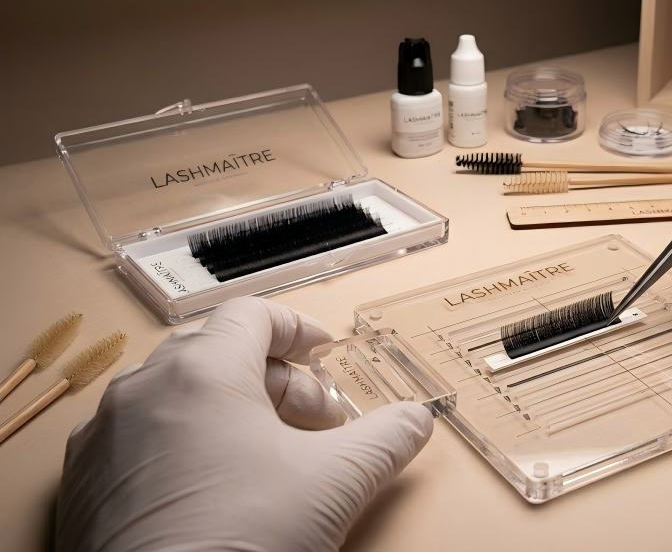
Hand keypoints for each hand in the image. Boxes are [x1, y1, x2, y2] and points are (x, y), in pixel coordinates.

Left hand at [56, 297, 433, 549]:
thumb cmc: (237, 543)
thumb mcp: (337, 482)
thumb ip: (387, 437)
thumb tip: (414, 420)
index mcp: (200, 373)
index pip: (252, 315)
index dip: (298, 328)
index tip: (321, 351)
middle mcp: (142, 391)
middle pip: (218, 352)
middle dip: (276, 380)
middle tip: (314, 421)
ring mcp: (105, 436)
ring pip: (176, 393)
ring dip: (229, 408)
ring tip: (267, 454)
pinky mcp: (85, 482)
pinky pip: (140, 435)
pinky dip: (183, 441)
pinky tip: (215, 484)